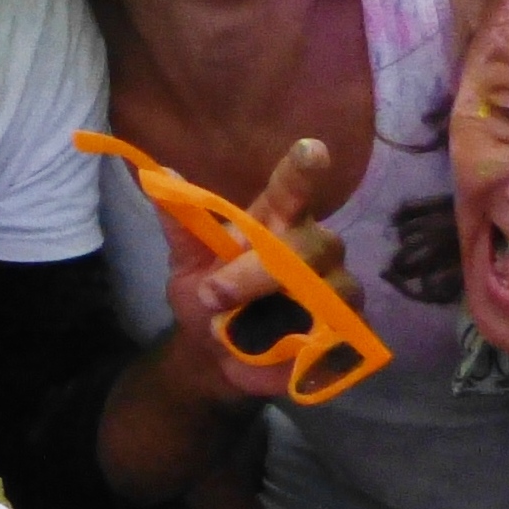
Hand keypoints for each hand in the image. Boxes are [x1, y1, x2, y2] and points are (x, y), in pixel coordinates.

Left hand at [162, 141, 358, 404]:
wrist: (219, 359)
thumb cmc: (212, 301)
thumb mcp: (188, 265)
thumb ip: (181, 225)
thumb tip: (159, 175)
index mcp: (278, 222)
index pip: (293, 189)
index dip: (303, 171)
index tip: (311, 150)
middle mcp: (315, 247)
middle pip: (308, 244)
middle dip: (258, 270)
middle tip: (212, 293)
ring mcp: (338, 288)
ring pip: (326, 288)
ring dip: (274, 309)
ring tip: (232, 328)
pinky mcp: (349, 330)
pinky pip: (337, 331)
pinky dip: (301, 340)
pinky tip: (278, 345)